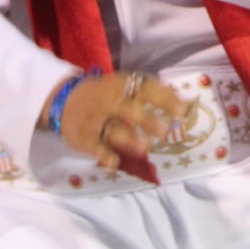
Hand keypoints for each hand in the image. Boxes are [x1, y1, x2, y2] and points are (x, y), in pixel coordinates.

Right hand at [47, 72, 192, 169]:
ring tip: (144, 148)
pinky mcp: (84, 137)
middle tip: (165, 131)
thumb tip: (185, 102)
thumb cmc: (106, 94)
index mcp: (120, 85)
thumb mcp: (124, 86)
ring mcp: (95, 120)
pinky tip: (115, 163)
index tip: (183, 111)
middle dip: (146, 120)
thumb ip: (151, 93)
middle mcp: (108, 101)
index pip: (144, 89)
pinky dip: (105, 155)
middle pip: (128, 110)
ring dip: (128, 139)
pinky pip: (95, 147)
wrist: (65, 100)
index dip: (164, 99)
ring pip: (112, 130)